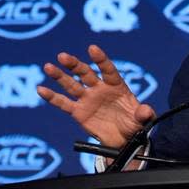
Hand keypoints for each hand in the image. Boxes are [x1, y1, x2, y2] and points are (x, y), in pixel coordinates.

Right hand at [37, 44, 155, 148]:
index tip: (93, 49)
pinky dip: (52, 97)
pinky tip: (41, 89)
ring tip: (48, 67)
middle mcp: (99, 88)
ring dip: (60, 76)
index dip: (101, 60)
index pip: (108, 70)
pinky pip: (64, 103)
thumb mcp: (143, 120)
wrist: (124, 139)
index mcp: (116, 85)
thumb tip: (146, 111)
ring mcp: (87, 99)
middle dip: (74, 64)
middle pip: (85, 73)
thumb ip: (144, 114)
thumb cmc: (134, 124)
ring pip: (71, 84)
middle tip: (63, 56)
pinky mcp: (78, 111)